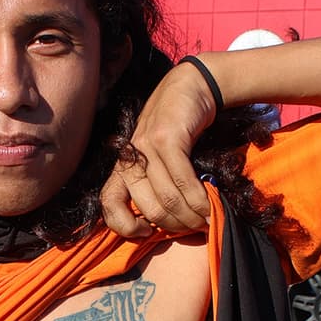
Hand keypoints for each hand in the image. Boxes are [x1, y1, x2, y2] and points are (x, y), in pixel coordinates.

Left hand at [100, 58, 218, 237]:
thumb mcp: (159, 157)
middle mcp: (130, 158)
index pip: (109, 203)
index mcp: (123, 166)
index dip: (125, 227)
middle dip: (176, 226)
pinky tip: (211, 205)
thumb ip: (156, 185)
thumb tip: (167, 225)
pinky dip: (200, 200)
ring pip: (168, 198)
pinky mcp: (168, 138)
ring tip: (208, 220)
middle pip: (149, 209)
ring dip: (192, 216)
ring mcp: (146, 146)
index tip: (148, 234)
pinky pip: (183, 181)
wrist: (191, 87)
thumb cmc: (178, 129)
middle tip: (196, 228)